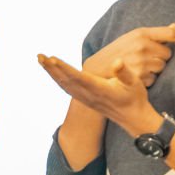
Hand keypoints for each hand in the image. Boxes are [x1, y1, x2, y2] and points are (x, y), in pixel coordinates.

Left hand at [38, 55, 154, 132]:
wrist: (134, 119)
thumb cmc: (135, 98)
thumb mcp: (135, 83)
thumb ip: (125, 73)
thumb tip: (117, 62)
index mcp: (99, 89)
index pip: (78, 77)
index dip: (64, 68)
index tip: (52, 59)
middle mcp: (89, 95)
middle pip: (65, 80)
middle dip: (51, 68)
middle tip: (39, 56)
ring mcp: (85, 99)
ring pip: (64, 85)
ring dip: (51, 72)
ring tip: (41, 60)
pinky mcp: (84, 100)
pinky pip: (67, 88)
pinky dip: (57, 79)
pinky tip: (52, 72)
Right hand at [83, 23, 174, 86]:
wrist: (97, 68)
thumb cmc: (118, 51)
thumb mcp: (133, 37)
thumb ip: (156, 34)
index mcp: (141, 33)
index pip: (171, 33)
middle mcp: (142, 46)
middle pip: (168, 54)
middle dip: (161, 57)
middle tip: (147, 57)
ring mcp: (141, 61)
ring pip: (162, 67)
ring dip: (155, 69)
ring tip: (140, 66)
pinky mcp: (139, 76)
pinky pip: (154, 79)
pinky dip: (147, 79)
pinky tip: (136, 75)